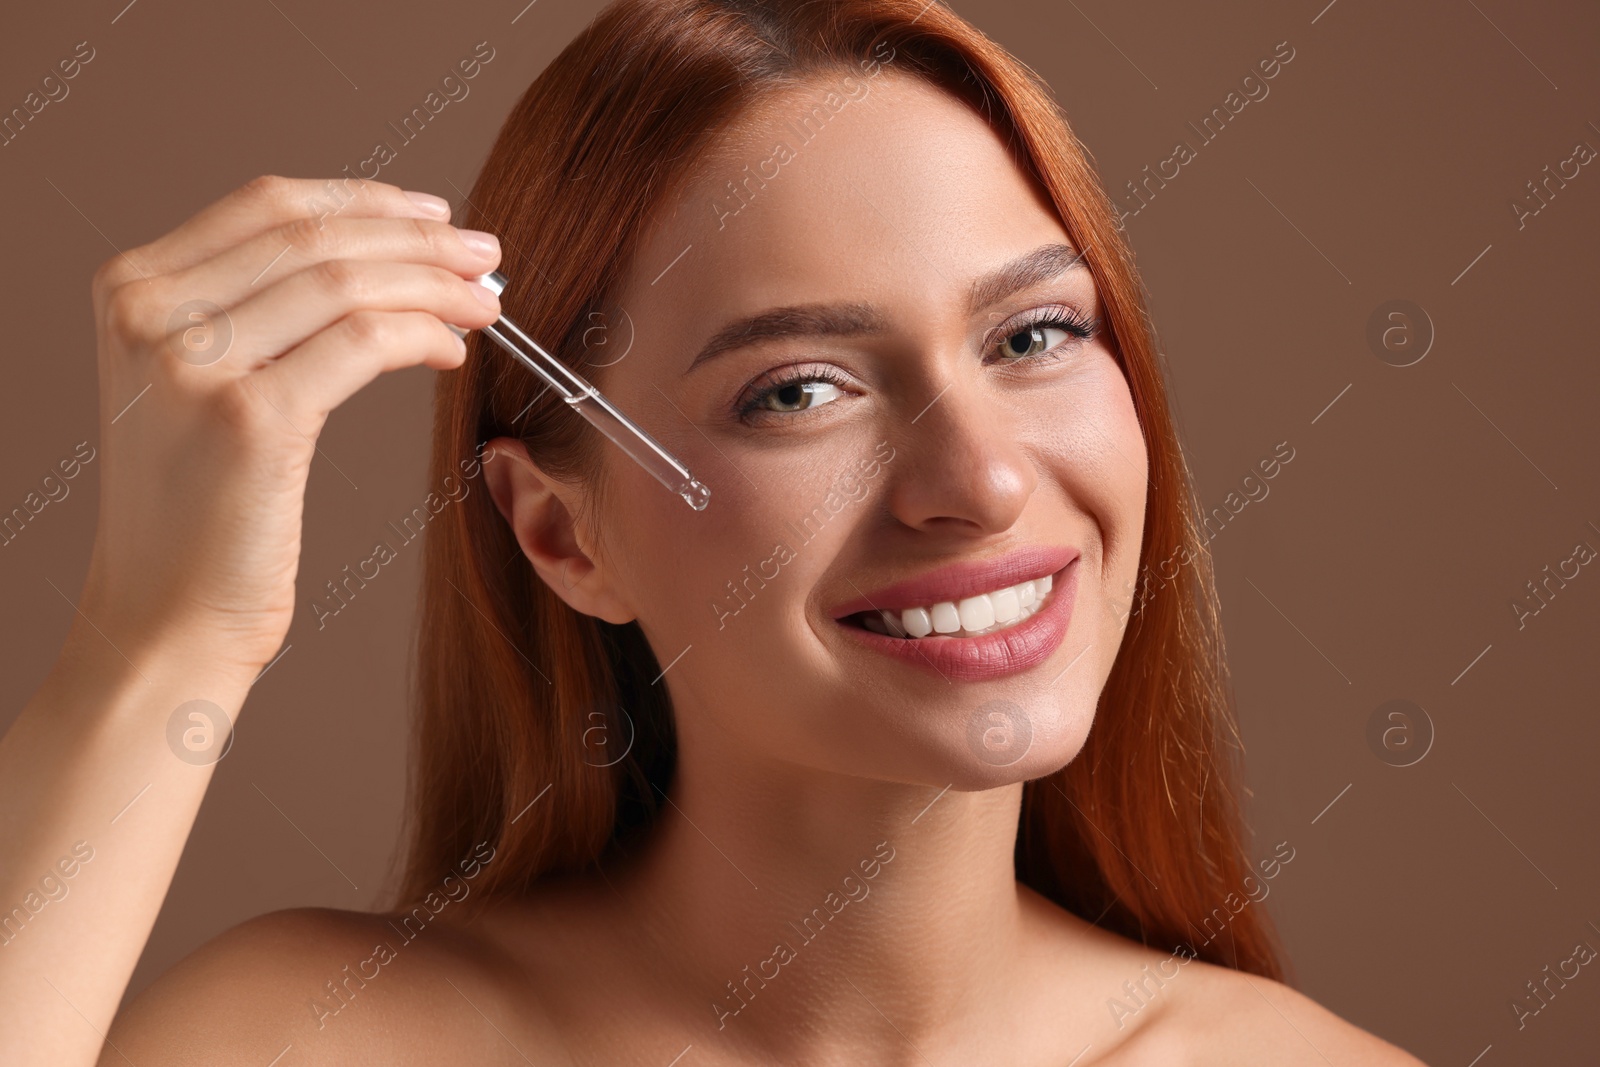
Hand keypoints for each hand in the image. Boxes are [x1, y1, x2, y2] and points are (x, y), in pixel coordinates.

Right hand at [77, 175, 501, 674]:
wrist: (164, 618)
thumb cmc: (200, 509)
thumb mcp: (198, 384)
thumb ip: (255, 312)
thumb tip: (382, 256)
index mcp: (132, 287)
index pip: (267, 205)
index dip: (366, 201)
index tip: (433, 216)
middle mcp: (151, 312)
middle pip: (314, 237)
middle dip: (417, 240)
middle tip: (484, 255)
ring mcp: (193, 362)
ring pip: (347, 282)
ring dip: (434, 285)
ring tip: (484, 302)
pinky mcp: (251, 417)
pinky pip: (365, 342)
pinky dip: (423, 335)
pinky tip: (451, 352)